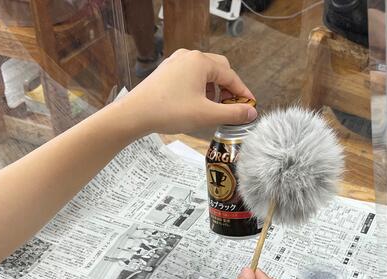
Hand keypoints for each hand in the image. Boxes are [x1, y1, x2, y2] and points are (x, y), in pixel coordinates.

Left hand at [118, 49, 257, 134]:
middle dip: (228, 89)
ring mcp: (175, 62)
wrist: (135, 114)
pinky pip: (190, 76)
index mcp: (201, 62)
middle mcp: (189, 56)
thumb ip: (232, 113)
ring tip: (212, 108)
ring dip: (213, 89)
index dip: (242, 93)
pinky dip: (198, 88)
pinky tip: (195, 104)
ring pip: (204, 73)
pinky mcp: (166, 71)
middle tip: (232, 107)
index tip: (250, 106)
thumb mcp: (206, 115)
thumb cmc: (168, 111)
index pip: (230, 76)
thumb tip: (251, 113)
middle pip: (218, 69)